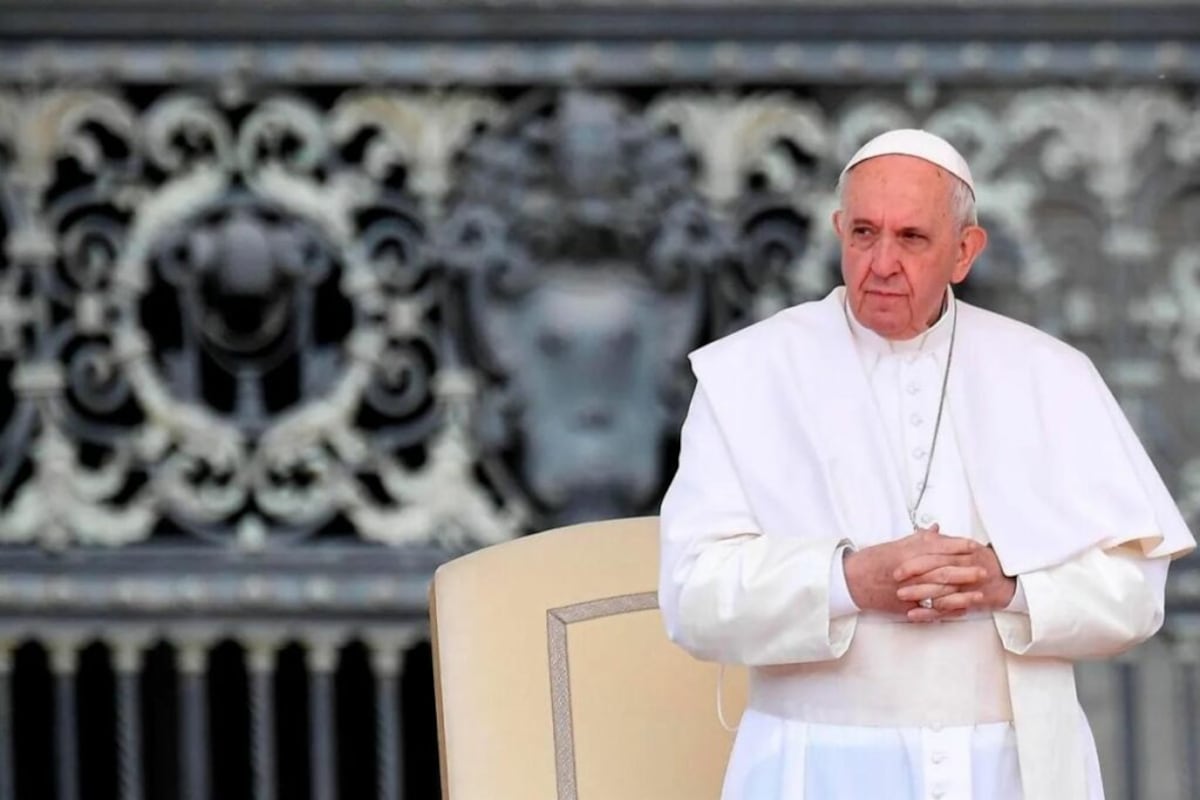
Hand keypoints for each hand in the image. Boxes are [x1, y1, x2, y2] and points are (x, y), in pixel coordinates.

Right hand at [843, 526, 982, 615]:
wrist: (851, 581)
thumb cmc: (871, 562)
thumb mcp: (894, 545)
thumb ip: (917, 539)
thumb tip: (936, 530)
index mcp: (906, 553)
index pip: (937, 547)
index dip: (958, 546)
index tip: (974, 546)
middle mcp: (909, 571)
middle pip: (942, 570)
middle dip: (966, 570)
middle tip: (984, 570)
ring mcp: (907, 590)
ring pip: (939, 592)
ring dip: (961, 592)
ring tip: (978, 591)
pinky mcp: (905, 606)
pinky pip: (930, 609)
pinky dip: (947, 609)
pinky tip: (961, 609)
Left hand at [894, 543, 1015, 621]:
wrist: (1011, 580)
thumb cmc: (985, 561)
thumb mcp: (966, 547)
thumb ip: (945, 541)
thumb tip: (928, 530)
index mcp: (963, 553)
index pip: (936, 556)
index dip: (916, 561)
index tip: (898, 565)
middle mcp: (966, 569)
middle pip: (938, 573)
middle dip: (915, 577)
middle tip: (895, 579)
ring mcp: (968, 588)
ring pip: (942, 591)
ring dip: (920, 594)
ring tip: (901, 596)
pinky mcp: (969, 603)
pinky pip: (948, 609)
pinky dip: (930, 612)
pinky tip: (914, 613)